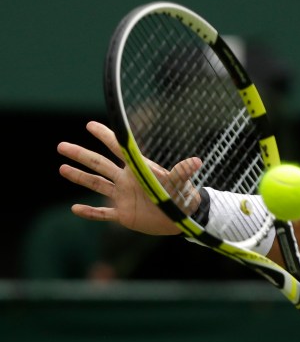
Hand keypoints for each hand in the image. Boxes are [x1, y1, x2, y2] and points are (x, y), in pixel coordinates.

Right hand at [57, 121, 199, 235]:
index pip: (118, 149)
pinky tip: (75, 209)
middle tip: (61, 146)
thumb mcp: (180, 183)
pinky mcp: (123, 215)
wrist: (182, 217)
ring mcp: (123, 197)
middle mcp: (126, 180)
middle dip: (81, 155)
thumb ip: (182, 172)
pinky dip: (89, 213)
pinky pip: (102, 214)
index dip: (105, 136)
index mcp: (138, 169)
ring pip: (96, 184)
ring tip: (62, 168)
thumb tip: (196, 161)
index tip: (90, 125)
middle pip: (99, 164)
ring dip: (79, 177)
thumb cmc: (183, 195)